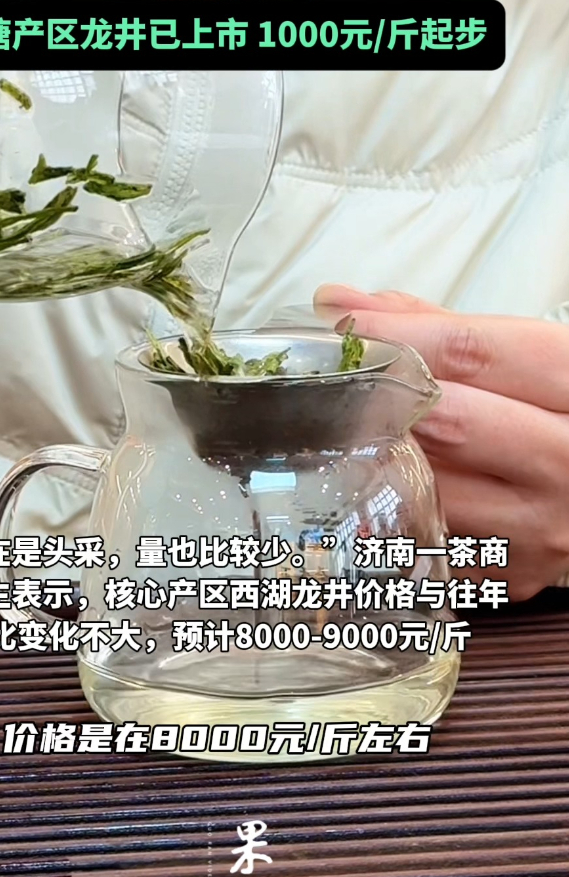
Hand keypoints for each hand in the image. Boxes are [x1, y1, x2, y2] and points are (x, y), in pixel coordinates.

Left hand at [314, 283, 568, 600]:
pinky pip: (431, 536)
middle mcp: (567, 458)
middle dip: (379, 399)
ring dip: (380, 457)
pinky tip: (374, 486)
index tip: (343, 327)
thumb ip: (436, 328)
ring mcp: (541, 523)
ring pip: (431, 486)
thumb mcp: (521, 357)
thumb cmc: (557, 414)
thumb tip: (340, 306)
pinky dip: (394, 508)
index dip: (398, 336)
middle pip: (450, 423)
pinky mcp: (513, 570)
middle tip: (331, 384)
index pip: (473, 354)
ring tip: (343, 433)